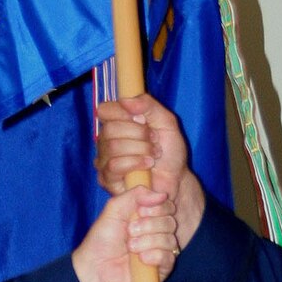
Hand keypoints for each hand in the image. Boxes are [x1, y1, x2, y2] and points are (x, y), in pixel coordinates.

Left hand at [72, 185, 178, 281]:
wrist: (95, 268)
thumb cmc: (102, 240)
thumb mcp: (115, 209)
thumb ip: (135, 195)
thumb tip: (162, 194)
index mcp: (147, 217)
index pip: (167, 206)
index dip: (157, 207)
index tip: (140, 211)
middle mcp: (156, 232)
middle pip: (170, 222)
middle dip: (149, 225)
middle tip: (130, 231)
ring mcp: (160, 251)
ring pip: (170, 240)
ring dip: (148, 241)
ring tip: (130, 247)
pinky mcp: (161, 269)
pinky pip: (169, 258)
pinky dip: (154, 256)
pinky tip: (140, 259)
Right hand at [96, 96, 204, 251]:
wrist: (176, 180)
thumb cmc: (170, 153)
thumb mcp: (166, 122)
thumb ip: (149, 106)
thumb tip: (125, 100)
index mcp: (116, 124)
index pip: (105, 110)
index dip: (123, 113)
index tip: (143, 121)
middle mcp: (106, 141)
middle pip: (110, 129)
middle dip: (139, 135)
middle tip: (154, 142)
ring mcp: (104, 161)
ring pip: (113, 147)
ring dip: (140, 150)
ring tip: (153, 155)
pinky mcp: (107, 180)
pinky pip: (114, 166)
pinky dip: (135, 163)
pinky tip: (147, 166)